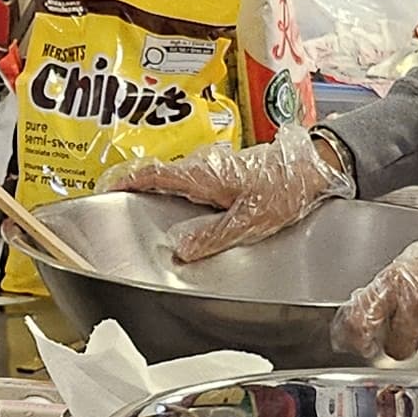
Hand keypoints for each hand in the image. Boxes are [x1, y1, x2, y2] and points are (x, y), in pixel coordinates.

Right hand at [104, 130, 341, 262]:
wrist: (315, 167)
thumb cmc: (285, 189)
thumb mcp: (250, 220)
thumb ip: (213, 236)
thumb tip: (179, 249)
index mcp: (202, 174)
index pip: (150, 173)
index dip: (123, 181)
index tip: (102, 190)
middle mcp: (203, 166)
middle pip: (157, 176)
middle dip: (133, 190)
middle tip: (116, 210)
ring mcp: (213, 167)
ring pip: (174, 180)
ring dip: (156, 192)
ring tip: (143, 215)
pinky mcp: (224, 173)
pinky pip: (190, 183)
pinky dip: (176, 195)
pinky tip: (181, 215)